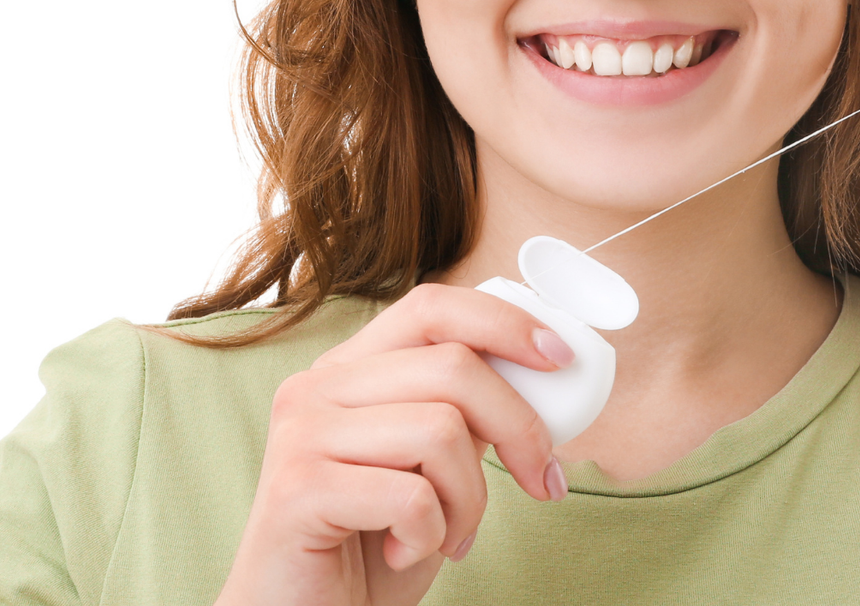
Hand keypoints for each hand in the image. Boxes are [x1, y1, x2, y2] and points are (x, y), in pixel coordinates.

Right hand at [212, 283, 572, 605]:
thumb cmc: (372, 547)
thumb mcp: (432, 467)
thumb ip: (466, 414)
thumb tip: (542, 370)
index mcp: (348, 370)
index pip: (433, 307)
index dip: (505, 324)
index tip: (560, 358)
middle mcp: (316, 387)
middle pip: (454, 367)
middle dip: (520, 428)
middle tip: (539, 481)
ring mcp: (301, 434)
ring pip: (441, 430)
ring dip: (469, 499)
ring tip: (447, 535)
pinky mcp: (298, 489)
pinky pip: (411, 494)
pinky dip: (430, 534)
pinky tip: (403, 552)